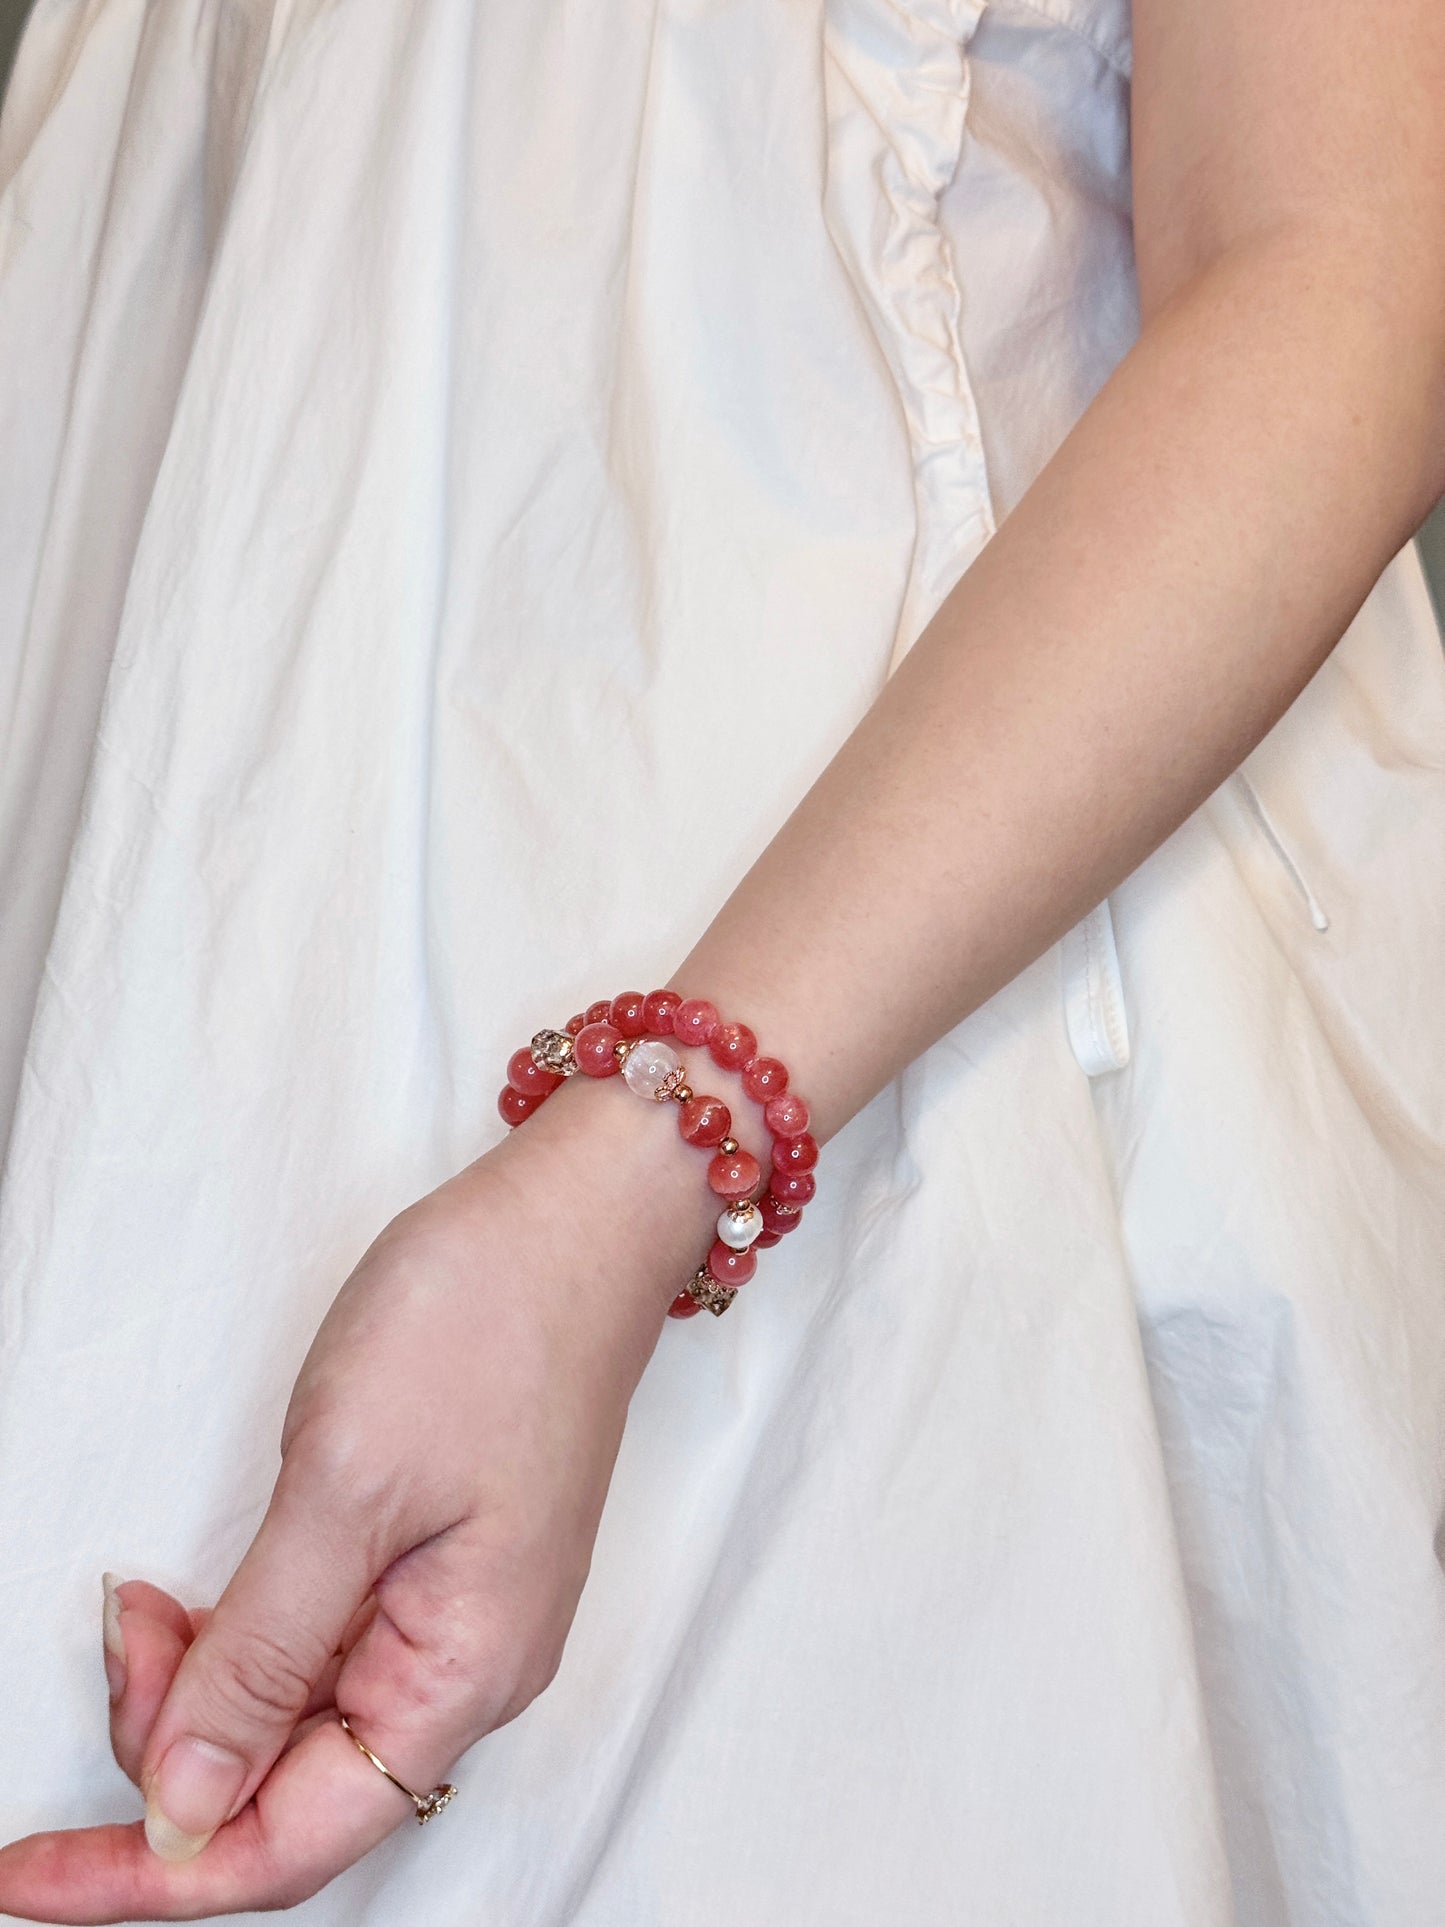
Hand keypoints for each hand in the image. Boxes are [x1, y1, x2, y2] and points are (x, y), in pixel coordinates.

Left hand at [0, 1069, 719, 1920]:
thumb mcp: (347, 1486)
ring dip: (200, 1682)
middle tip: (114, 1627)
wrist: (577, 1214)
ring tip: (145, 1597)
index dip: (152, 1874)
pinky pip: (323, 1646)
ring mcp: (458, 1613)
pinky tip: (196, 1590)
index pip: (289, 1842)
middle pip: (290, 1787)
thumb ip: (262, 1654)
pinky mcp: (439, 1561)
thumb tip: (187, 1801)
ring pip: (299, 1716)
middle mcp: (469, 1668)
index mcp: (463, 1673)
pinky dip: (242, 1633)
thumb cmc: (485, 1325)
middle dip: (171, 1743)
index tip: (27, 1872)